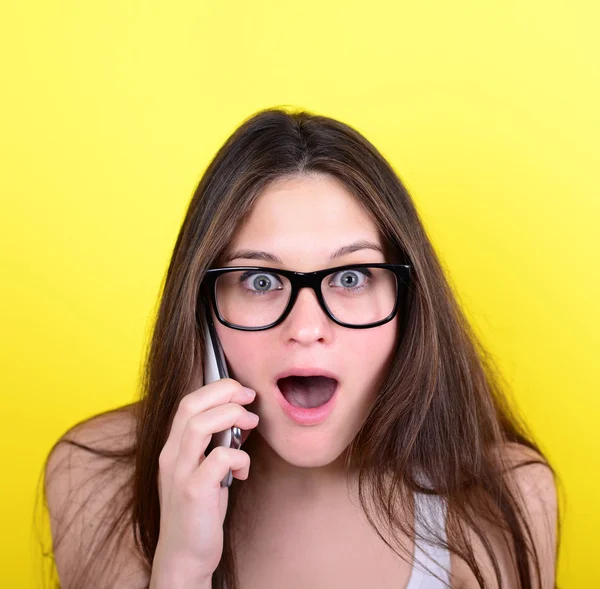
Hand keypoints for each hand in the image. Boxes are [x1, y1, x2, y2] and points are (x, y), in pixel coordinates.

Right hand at [150, 379, 258, 587]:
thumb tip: (244, 417)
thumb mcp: (207, 471)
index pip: (188, 402)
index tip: (242, 391)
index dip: (217, 388)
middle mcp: (171, 455)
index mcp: (174, 447)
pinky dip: (239, 457)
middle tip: (250, 398)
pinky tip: (243, 471)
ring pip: (199, 426)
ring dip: (231, 416)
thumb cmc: (200, 510)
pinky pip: (218, 459)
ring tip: (250, 424)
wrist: (184, 556)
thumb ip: (218, 443)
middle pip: (191, 405)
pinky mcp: (194, 492)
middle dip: (224, 392)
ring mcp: (180, 473)